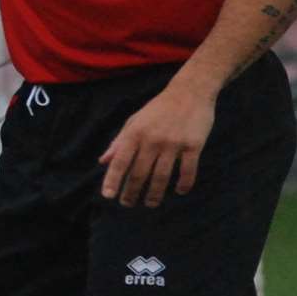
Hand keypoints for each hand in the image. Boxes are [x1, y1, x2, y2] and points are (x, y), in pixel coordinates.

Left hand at [99, 78, 216, 206]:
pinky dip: (183, 185)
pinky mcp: (193, 145)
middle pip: (140, 174)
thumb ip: (119, 141)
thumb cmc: (159, 108)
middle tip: (128, 203)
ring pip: (162, 177)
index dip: (113, 179)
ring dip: (154, 194)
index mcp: (135, 132)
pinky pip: (188, 171)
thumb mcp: (135, 121)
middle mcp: (152, 139)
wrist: (190, 91)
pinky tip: (179, 191)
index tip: (108, 196)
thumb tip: (103, 161)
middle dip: (132, 192)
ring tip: (150, 203)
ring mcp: (173, 143)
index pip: (121, 161)